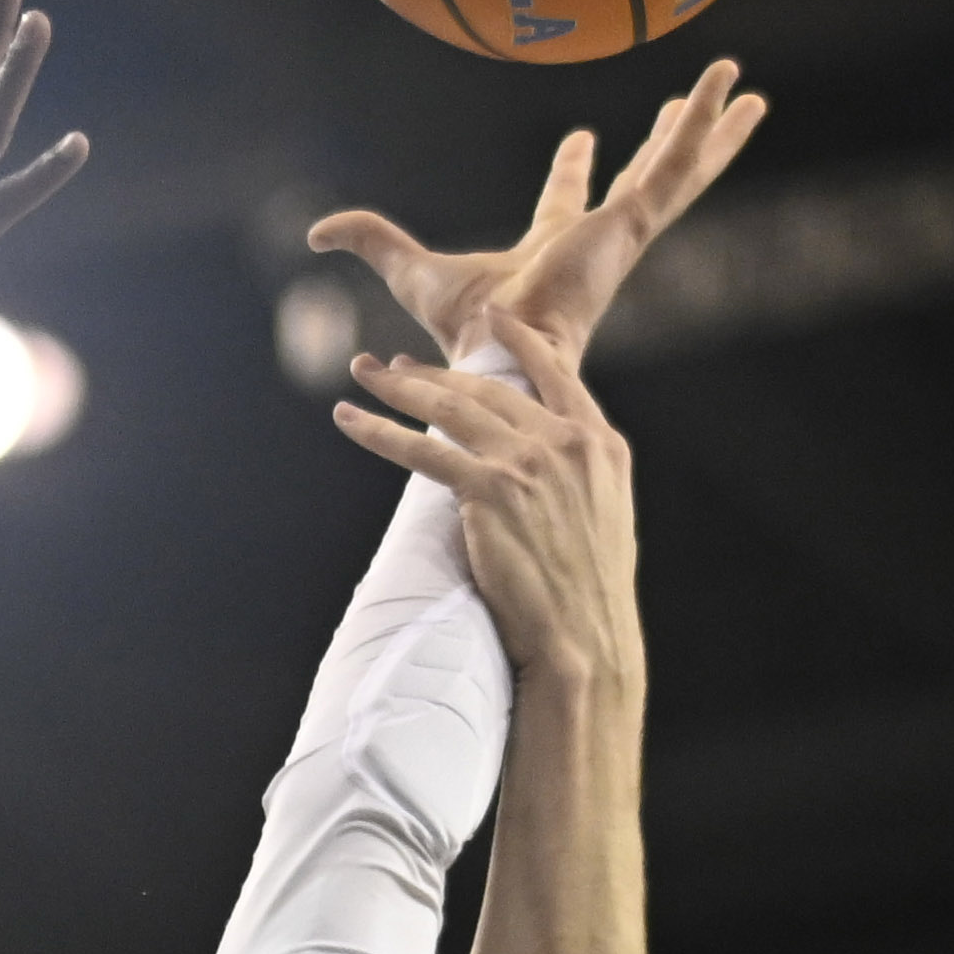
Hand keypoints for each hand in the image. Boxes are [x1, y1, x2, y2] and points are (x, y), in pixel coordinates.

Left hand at [308, 58, 765, 363]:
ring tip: (745, 89)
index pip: (567, 202)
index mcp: (555, 248)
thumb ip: (366, 240)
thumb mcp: (407, 268)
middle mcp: (596, 240)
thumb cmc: (459, 333)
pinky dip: (706, 127)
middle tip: (692, 110)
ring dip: (711, 130)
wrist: (498, 356)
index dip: (572, 171)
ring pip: (675, 171)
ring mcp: (619, 234)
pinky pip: (676, 169)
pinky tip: (733, 90)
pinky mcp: (631, 228)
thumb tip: (313, 230)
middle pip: (641, 181)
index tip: (581, 140)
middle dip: (667, 147)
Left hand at [327, 322, 637, 688]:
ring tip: (364, 376)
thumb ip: (576, 475)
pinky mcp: (489, 491)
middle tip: (392, 366)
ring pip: (451, 409)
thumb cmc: (589, 593)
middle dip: (433, 372)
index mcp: (599, 442)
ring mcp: (527, 463)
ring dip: (400, 388)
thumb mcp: (603, 515)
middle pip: (488, 388)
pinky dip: (379, 432)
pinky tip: (350, 420)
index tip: (492, 314)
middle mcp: (566, 442)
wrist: (585, 638)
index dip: (518, 340)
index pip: (554, 373)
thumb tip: (544, 464)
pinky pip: (422, 451)